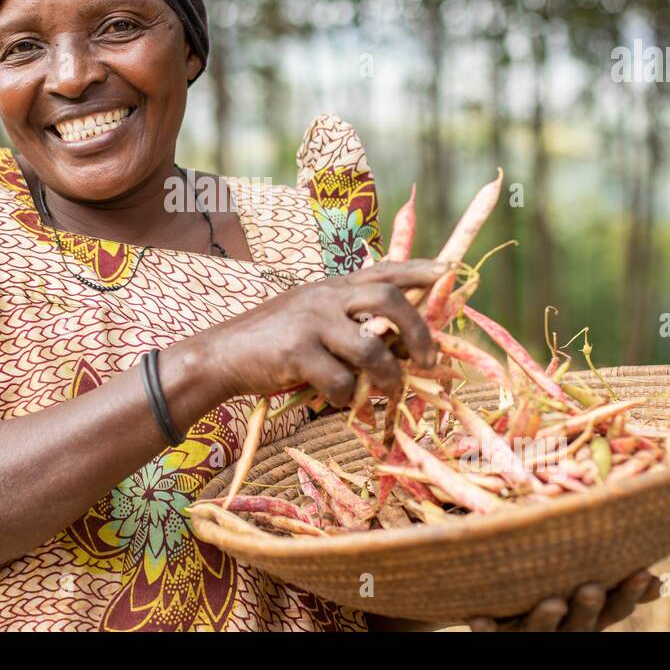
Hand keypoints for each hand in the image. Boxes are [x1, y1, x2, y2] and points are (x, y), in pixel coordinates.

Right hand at [199, 259, 442, 404]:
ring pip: (371, 348)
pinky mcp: (296, 352)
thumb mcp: (310, 317)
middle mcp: (325, 297)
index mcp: (331, 286)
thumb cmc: (271, 341)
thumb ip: (346, 321)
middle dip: (418, 332)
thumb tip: (395, 344)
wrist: (220, 355)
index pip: (383, 269)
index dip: (418, 269)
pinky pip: (341, 381)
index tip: (448, 269)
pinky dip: (348, 398)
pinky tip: (340, 401)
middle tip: (428, 360)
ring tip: (387, 392)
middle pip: (389, 301)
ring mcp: (311, 323)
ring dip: (387, 377)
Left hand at [467, 570, 661, 631]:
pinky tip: (478, 617)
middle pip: (581, 625)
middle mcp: (564, 631)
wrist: (510, 625)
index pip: (616, 609)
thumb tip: (659, 576)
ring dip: (545, 618)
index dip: (629, 594)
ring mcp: (531, 635)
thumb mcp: (590, 594)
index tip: (644, 572)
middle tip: (591, 588)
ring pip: (540, 632)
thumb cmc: (558, 596)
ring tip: (552, 603)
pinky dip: (487, 628)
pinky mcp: (500, 636)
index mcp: (589, 618)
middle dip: (586, 608)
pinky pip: (492, 634)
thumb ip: (616, 585)